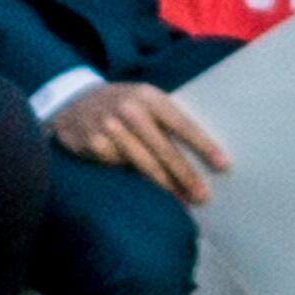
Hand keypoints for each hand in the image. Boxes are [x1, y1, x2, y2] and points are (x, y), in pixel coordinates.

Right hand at [49, 79, 231, 207]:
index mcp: (148, 96)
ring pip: (144, 163)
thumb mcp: (142, 100)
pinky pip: (119, 167)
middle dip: (186, 175)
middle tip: (203, 196)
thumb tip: (199, 155)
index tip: (223, 165)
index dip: (203, 145)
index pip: (182, 123)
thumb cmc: (120, 104)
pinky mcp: (94, 142)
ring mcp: (109, 126)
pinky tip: (139, 182)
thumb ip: (164, 119)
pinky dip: (131, 176)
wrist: (71, 101)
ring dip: (165, 184)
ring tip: (182, 198)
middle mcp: (129, 109)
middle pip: (164, 149)